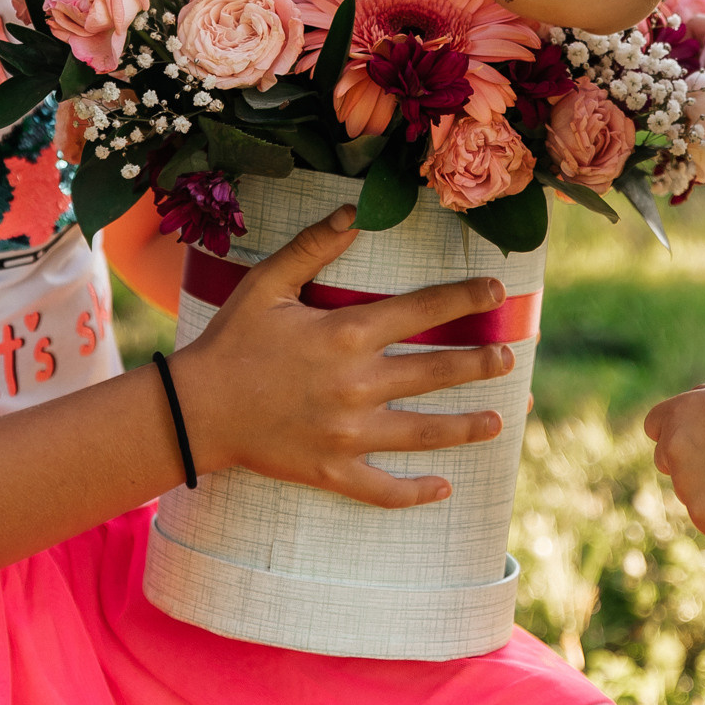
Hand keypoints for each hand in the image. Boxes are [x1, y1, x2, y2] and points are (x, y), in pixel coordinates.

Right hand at [172, 206, 516, 509]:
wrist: (195, 409)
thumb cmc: (230, 341)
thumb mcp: (266, 284)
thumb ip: (312, 246)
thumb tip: (355, 212)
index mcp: (346, 334)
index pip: (423, 310)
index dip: (466, 297)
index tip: (498, 290)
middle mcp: (357, 384)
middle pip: (436, 371)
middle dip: (479, 365)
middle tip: (509, 360)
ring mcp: (348, 433)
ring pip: (423, 433)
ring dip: (466, 427)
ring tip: (498, 421)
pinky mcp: (332, 470)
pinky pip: (382, 488)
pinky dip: (414, 492)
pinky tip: (442, 489)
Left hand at [644, 383, 704, 538]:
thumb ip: (698, 404)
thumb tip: (679, 419)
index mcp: (679, 413)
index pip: (653, 427)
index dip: (672, 434)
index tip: (694, 442)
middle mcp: (673, 447)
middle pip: (665, 461)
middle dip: (688, 463)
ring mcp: (685, 484)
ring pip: (689, 491)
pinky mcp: (702, 515)